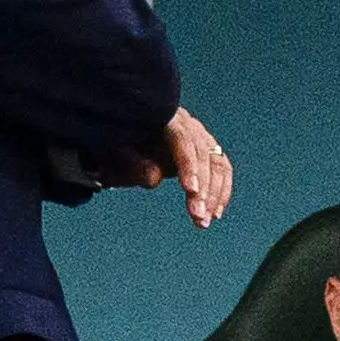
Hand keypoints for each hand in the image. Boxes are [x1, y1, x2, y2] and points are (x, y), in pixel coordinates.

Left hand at [99, 108, 234, 228]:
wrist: (126, 143)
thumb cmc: (118, 148)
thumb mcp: (118, 156)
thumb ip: (134, 165)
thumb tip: (154, 178)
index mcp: (164, 119)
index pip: (182, 140)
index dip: (188, 165)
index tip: (190, 190)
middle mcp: (186, 124)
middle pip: (202, 154)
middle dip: (203, 188)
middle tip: (197, 216)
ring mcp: (199, 137)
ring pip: (216, 164)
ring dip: (213, 195)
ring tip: (203, 221)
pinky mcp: (207, 151)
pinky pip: (222, 170)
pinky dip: (221, 192)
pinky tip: (215, 213)